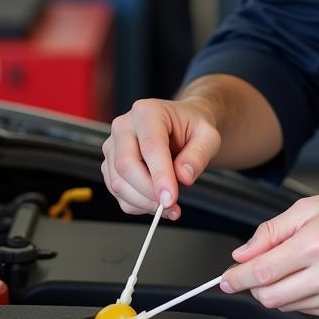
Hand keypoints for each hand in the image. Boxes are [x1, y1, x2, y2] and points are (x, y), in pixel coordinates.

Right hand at [101, 96, 221, 218]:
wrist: (182, 127)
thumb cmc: (192, 127)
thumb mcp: (208, 136)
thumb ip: (199, 154)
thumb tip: (183, 176)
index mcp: (147, 112)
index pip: (150, 146)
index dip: (160, 176)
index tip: (170, 198)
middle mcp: (124, 126)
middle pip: (126, 165)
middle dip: (149, 192)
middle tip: (172, 205)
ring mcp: (113, 146)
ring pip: (118, 183)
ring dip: (144, 202)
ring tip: (170, 206)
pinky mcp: (110, 165)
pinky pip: (118, 193)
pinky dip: (138, 205)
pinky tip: (158, 202)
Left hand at [219, 190, 318, 317]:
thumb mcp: (311, 206)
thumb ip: (272, 231)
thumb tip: (243, 253)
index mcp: (317, 243)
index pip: (261, 272)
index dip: (236, 278)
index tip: (225, 279)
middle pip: (269, 296)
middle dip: (255, 285)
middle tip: (257, 269)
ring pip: (287, 306)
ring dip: (278, 290)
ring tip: (296, 265)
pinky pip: (308, 311)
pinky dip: (301, 296)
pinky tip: (313, 276)